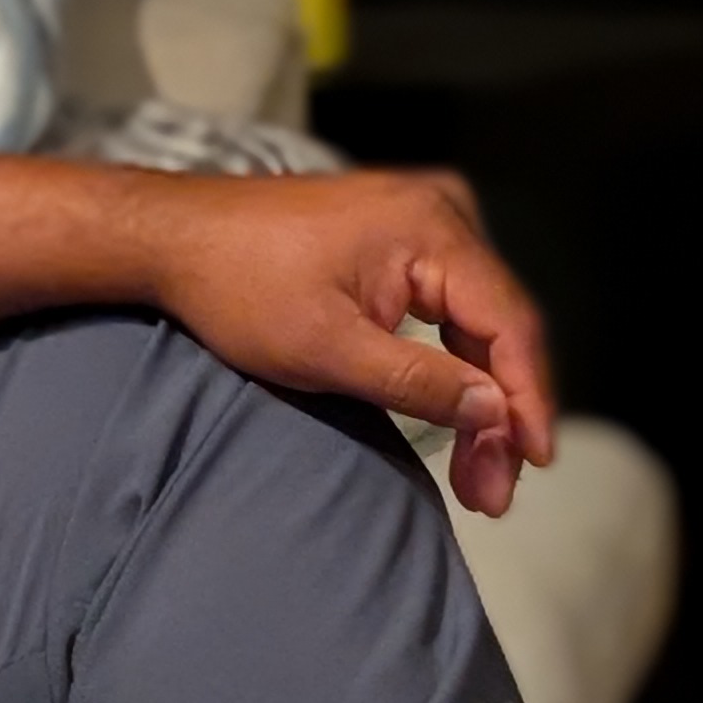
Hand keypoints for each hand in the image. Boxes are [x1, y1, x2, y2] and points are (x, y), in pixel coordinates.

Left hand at [131, 170, 557, 514]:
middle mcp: (439, 208)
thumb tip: (498, 413)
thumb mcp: (326, 349)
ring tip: (480, 474)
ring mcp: (420, 216)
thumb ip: (418, 381)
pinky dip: (452, 361)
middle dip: (500, 413)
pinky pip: (449, 304)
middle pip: (498, 323)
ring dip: (480, 394)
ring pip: (477, 319)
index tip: (531, 466)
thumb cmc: (235, 286)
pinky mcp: (398, 234)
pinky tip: (459, 415)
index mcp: (429, 225)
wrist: (171, 237)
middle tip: (493, 493)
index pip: (508, 321)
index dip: (528, 401)